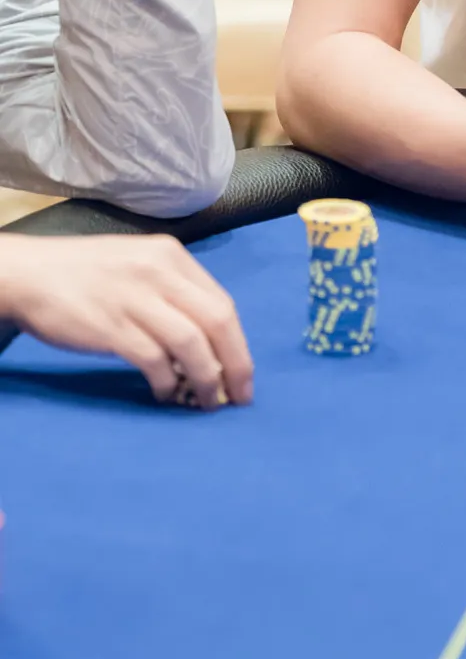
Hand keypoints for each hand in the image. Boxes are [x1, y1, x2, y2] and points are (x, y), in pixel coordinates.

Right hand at [0, 235, 253, 407]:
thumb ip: (173, 291)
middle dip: (236, 365)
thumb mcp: (138, 264)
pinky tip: (165, 393)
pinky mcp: (111, 326)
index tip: (243, 373)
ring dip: (206, 379)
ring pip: (191, 343)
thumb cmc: (86, 274)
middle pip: (217, 322)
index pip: (222, 303)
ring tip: (206, 401)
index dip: (239, 344)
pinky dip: (167, 381)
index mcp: (170, 256)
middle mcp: (159, 272)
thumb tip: (208, 340)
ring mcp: (135, 298)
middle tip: (240, 397)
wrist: (29, 274)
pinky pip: (154, 360)